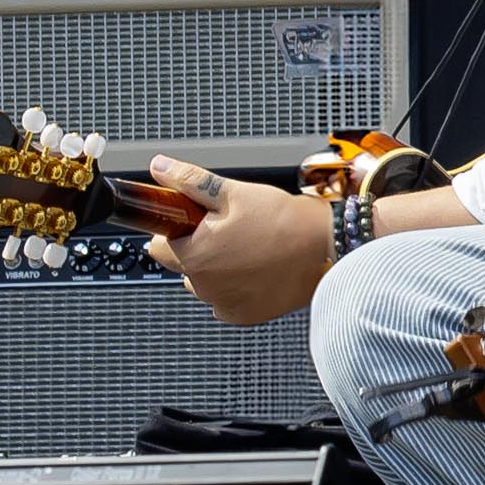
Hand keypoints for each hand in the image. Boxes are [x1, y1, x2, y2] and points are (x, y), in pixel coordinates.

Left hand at [140, 155, 329, 325]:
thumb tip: (160, 168)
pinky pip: (227, 300)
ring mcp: (224, 304)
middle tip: (230, 229)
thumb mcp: (231, 192)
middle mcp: (205, 287)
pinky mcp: (244, 316)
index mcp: (195, 256)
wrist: (324, 248)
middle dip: (199, 247)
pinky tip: (256, 268)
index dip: (177, 229)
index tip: (195, 220)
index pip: (160, 246)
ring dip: (217, 269)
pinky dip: (235, 287)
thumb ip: (189, 181)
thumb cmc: (281, 221)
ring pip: (206, 283)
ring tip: (247, 247)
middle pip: (184, 265)